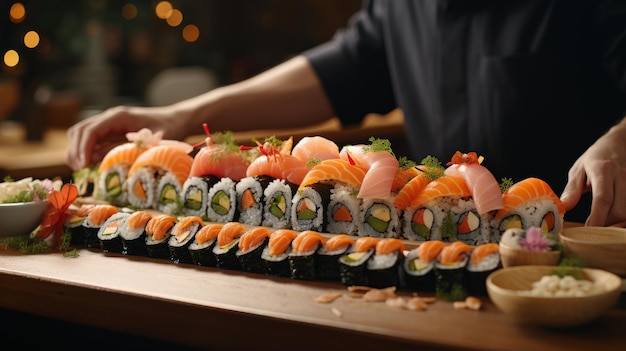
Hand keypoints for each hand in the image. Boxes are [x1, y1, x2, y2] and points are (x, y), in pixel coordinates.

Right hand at [65, 105, 188, 170]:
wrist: (177, 119)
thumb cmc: (170, 129)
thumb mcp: (153, 142)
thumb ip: (131, 150)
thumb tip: (107, 162)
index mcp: (119, 116)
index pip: (91, 130)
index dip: (83, 148)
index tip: (82, 165)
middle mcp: (110, 117)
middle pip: (80, 130)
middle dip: (76, 150)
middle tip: (79, 170)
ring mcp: (110, 124)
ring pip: (82, 134)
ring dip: (78, 151)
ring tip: (82, 169)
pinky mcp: (112, 131)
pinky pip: (92, 140)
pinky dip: (87, 151)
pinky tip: (91, 165)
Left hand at [560, 120, 625, 225]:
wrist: (621, 142)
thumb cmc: (597, 157)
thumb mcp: (579, 169)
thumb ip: (572, 190)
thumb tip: (563, 208)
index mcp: (603, 170)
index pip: (603, 199)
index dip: (597, 218)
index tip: (587, 231)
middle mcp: (622, 176)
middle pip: (620, 210)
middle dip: (607, 226)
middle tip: (593, 232)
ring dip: (617, 225)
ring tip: (603, 227)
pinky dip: (624, 219)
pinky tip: (615, 221)